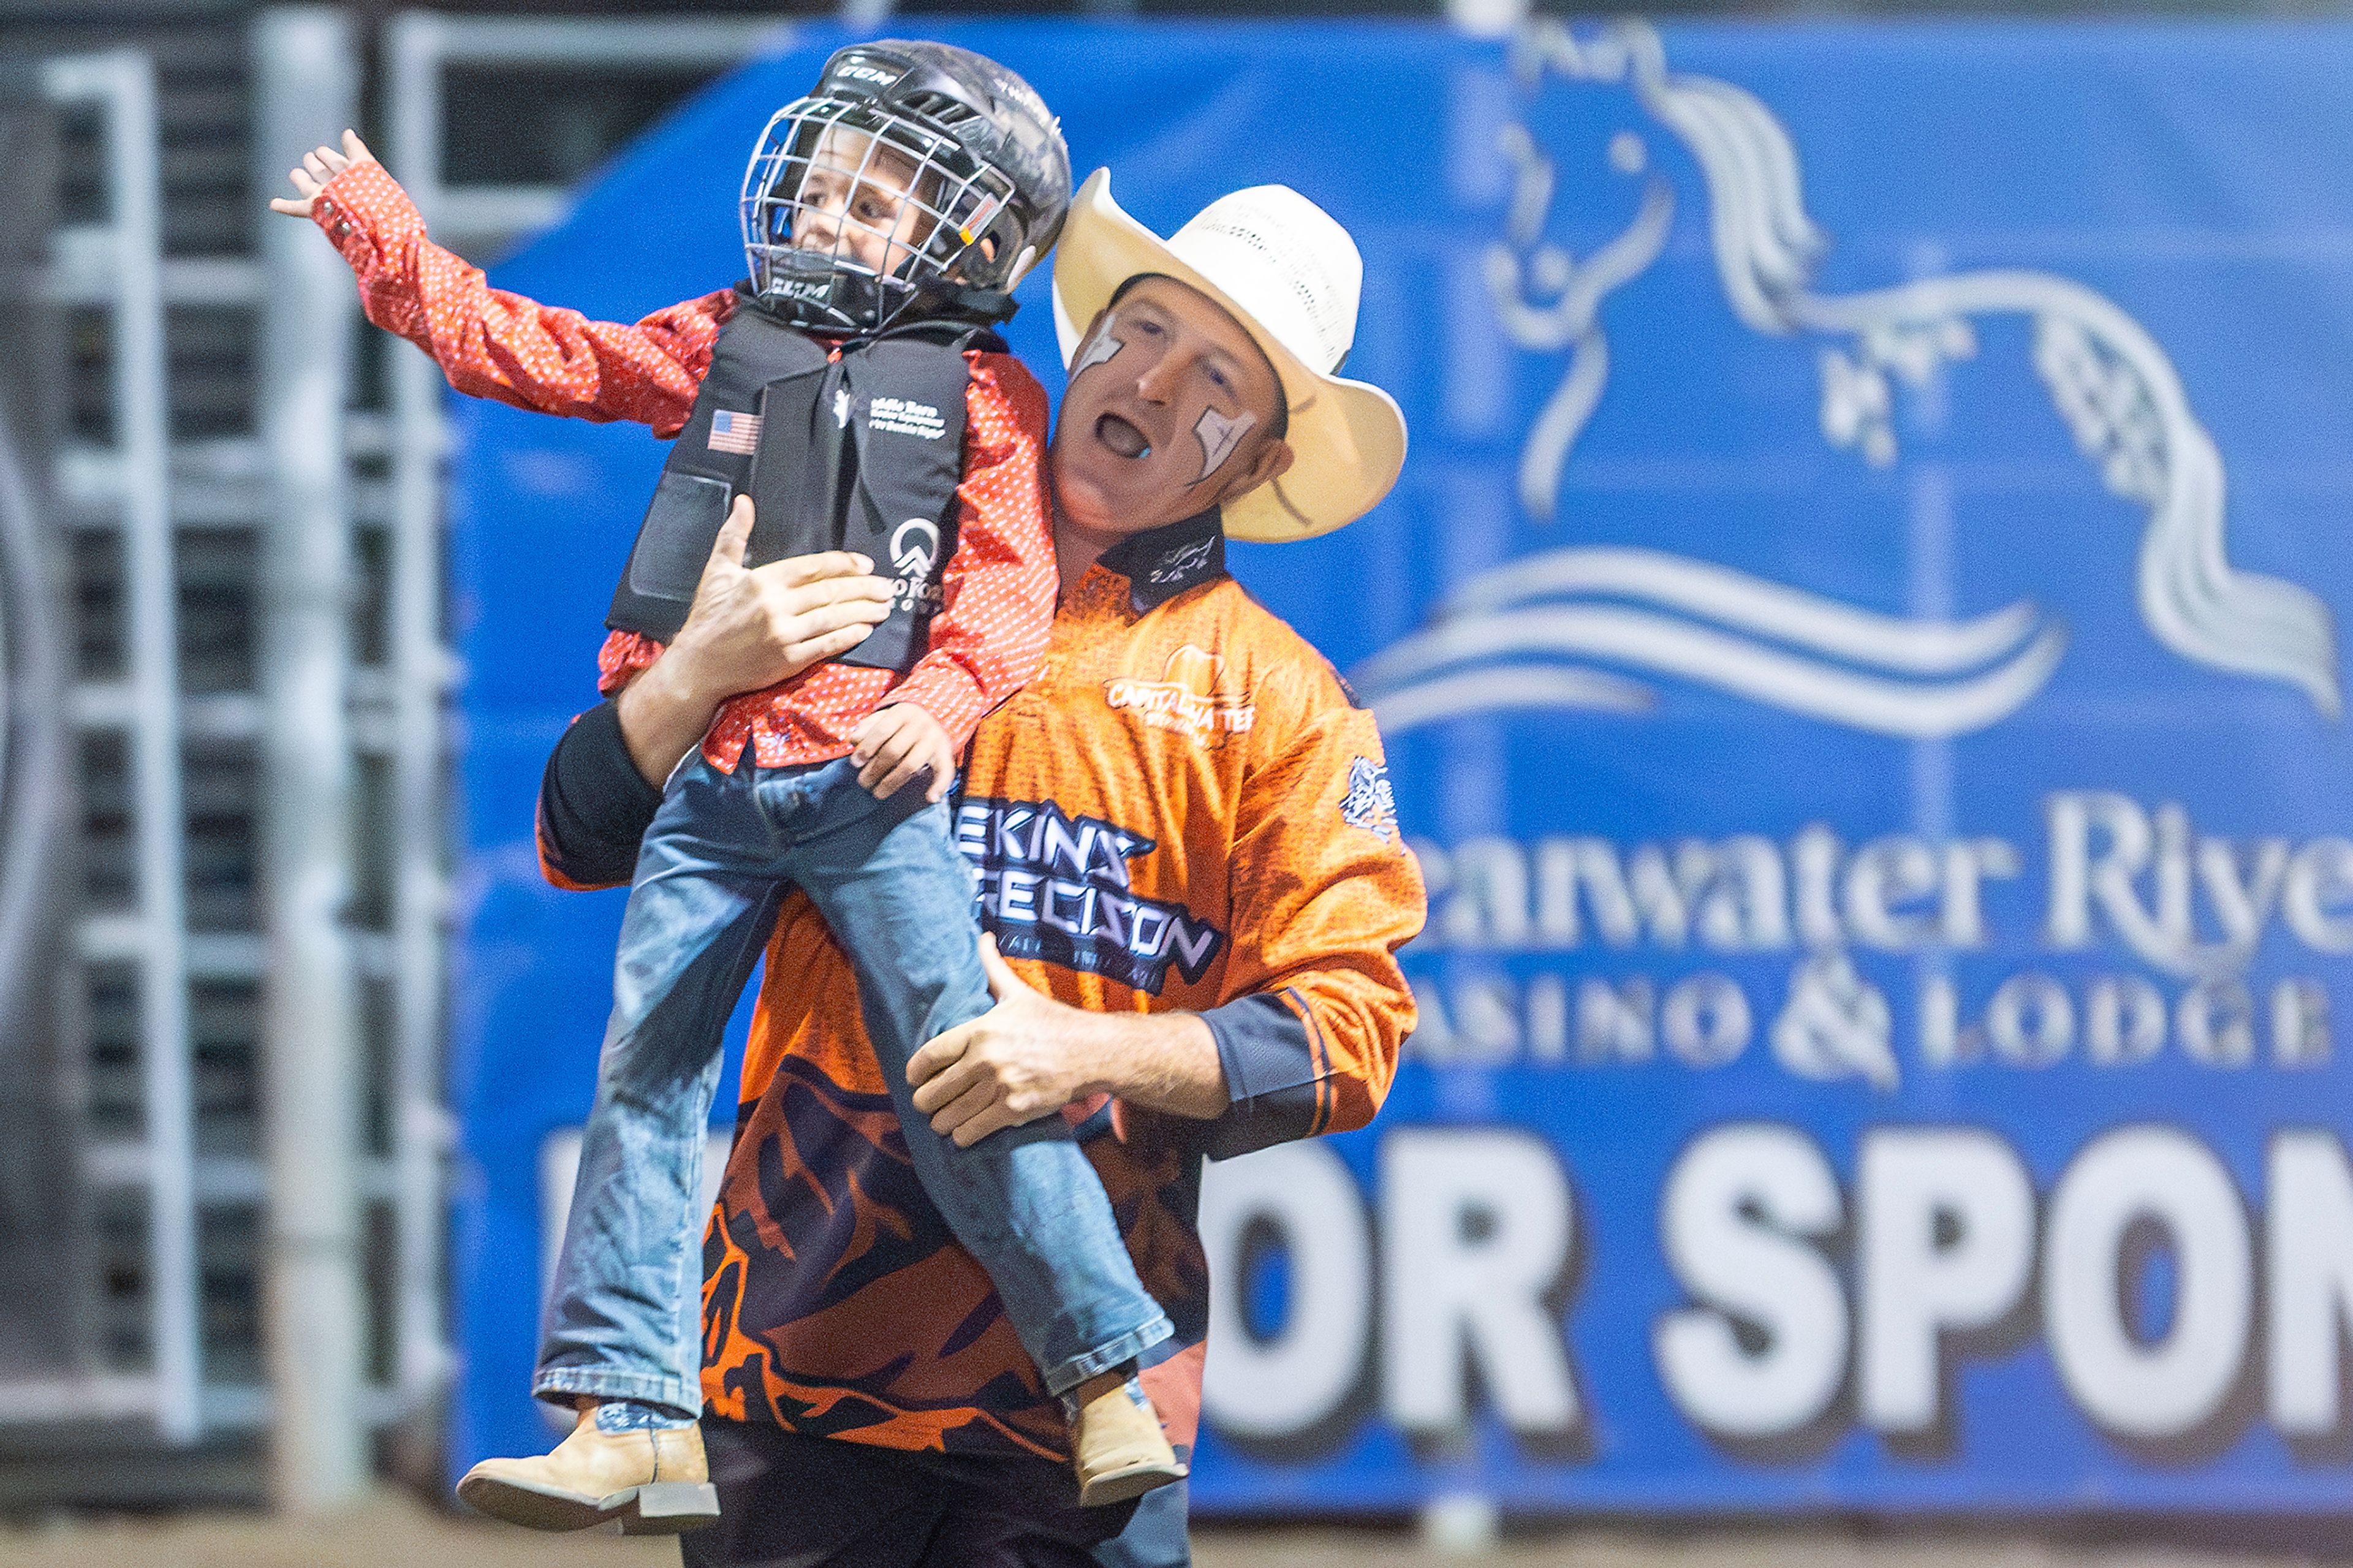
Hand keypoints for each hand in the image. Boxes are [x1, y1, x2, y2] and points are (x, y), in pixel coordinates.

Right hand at [268, 128, 375, 217]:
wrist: (369, 215)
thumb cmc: (370, 190)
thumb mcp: (364, 164)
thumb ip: (355, 148)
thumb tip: (347, 132)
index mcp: (350, 176)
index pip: (335, 162)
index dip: (328, 156)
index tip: (321, 151)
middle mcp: (336, 188)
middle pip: (321, 173)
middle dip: (314, 165)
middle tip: (309, 158)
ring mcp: (324, 198)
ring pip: (309, 187)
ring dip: (301, 180)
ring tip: (296, 174)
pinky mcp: (315, 209)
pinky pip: (296, 208)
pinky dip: (285, 206)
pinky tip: (274, 205)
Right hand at [615, 495, 891, 786]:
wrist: (698, 666)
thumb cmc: (708, 616)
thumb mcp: (717, 571)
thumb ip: (734, 535)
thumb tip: (744, 501)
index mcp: (762, 581)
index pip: (813, 567)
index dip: (844, 564)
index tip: (866, 564)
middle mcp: (775, 606)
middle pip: (830, 592)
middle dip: (864, 588)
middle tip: (887, 587)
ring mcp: (783, 635)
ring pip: (833, 618)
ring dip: (863, 611)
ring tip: (884, 607)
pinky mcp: (788, 661)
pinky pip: (826, 646)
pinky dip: (848, 637)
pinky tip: (865, 630)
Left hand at [848, 702, 954, 802]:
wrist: (933, 717)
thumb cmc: (901, 723)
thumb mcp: (884, 718)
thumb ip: (868, 728)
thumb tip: (854, 739)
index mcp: (903, 713)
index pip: (882, 730)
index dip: (867, 747)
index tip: (855, 763)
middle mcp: (921, 725)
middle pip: (894, 750)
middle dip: (875, 769)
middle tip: (863, 782)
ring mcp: (934, 740)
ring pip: (911, 765)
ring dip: (892, 782)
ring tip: (878, 793)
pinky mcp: (945, 753)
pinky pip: (945, 771)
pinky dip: (940, 786)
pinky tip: (931, 798)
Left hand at [909, 936, 1102, 1146]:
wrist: (1092, 1052)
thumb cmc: (1053, 1021)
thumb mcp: (1019, 992)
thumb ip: (994, 968)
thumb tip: (983, 936)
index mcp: (981, 1029)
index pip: (929, 1055)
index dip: (915, 1071)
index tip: (913, 1079)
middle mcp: (986, 1058)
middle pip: (933, 1091)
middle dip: (925, 1102)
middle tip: (927, 1103)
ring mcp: (1000, 1086)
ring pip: (949, 1116)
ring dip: (942, 1122)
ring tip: (943, 1121)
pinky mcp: (1014, 1110)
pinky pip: (971, 1131)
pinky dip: (962, 1136)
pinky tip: (962, 1132)